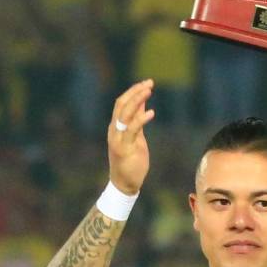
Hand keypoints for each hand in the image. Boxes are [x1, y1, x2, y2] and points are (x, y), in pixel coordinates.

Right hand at [108, 79, 155, 194]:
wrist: (125, 184)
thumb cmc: (131, 160)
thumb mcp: (136, 137)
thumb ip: (137, 121)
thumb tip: (142, 104)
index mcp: (116, 127)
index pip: (121, 103)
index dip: (133, 91)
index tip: (146, 83)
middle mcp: (114, 130)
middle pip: (121, 104)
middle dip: (135, 92)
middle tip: (149, 83)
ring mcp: (118, 139)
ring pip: (124, 114)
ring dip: (137, 100)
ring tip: (149, 91)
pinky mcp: (124, 148)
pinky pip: (132, 130)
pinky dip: (141, 119)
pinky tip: (151, 113)